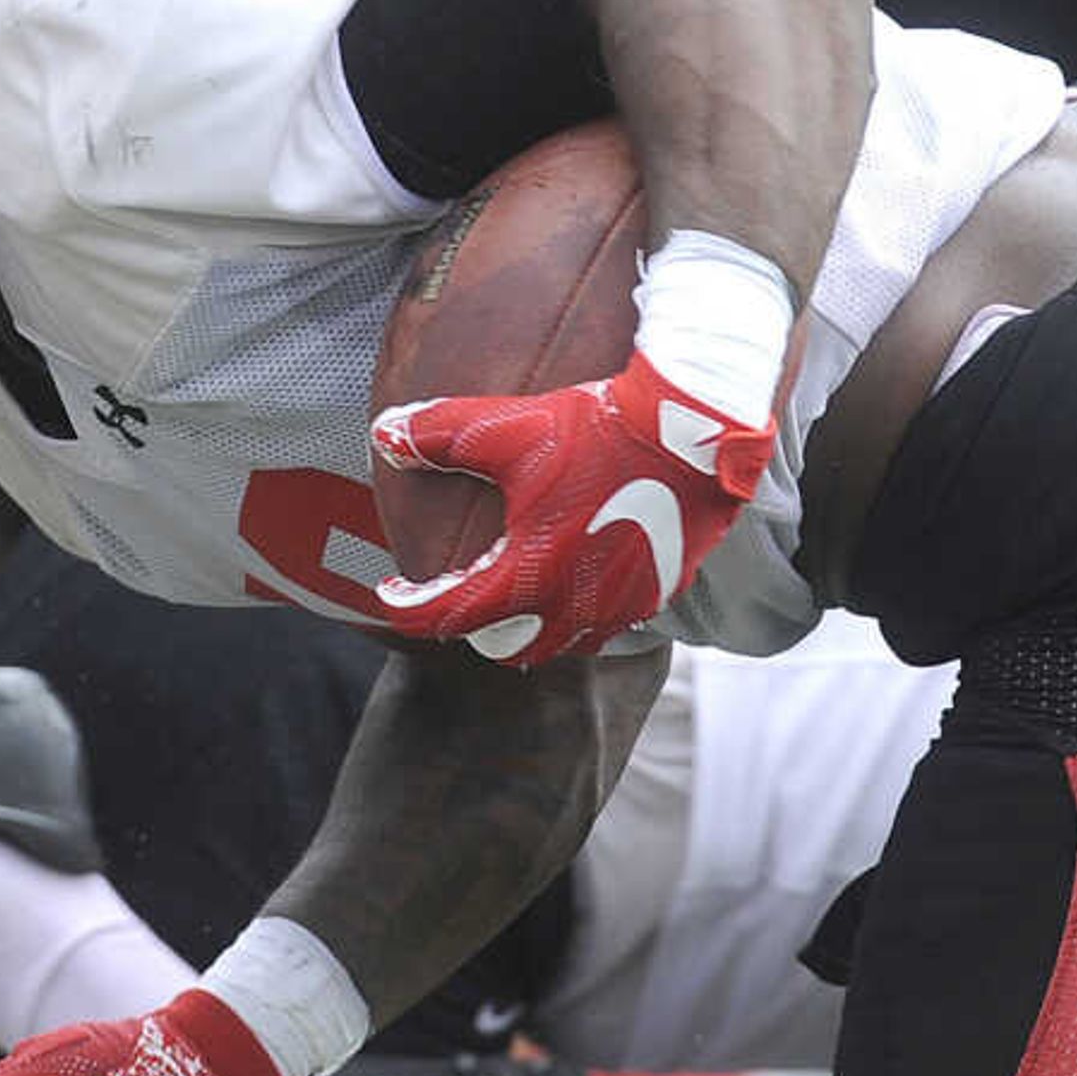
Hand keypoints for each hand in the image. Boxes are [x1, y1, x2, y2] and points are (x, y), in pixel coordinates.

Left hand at [370, 351, 769, 665]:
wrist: (693, 432)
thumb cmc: (599, 431)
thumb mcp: (509, 427)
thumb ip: (439, 435)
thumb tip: (384, 435)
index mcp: (531, 576)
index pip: (451, 617)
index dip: (410, 609)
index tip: (391, 593)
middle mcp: (576, 606)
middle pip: (510, 648)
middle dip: (478, 629)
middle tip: (461, 594)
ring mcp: (623, 606)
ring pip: (565, 642)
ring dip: (535, 625)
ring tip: (522, 590)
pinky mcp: (660, 592)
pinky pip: (610, 620)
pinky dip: (583, 609)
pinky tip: (582, 570)